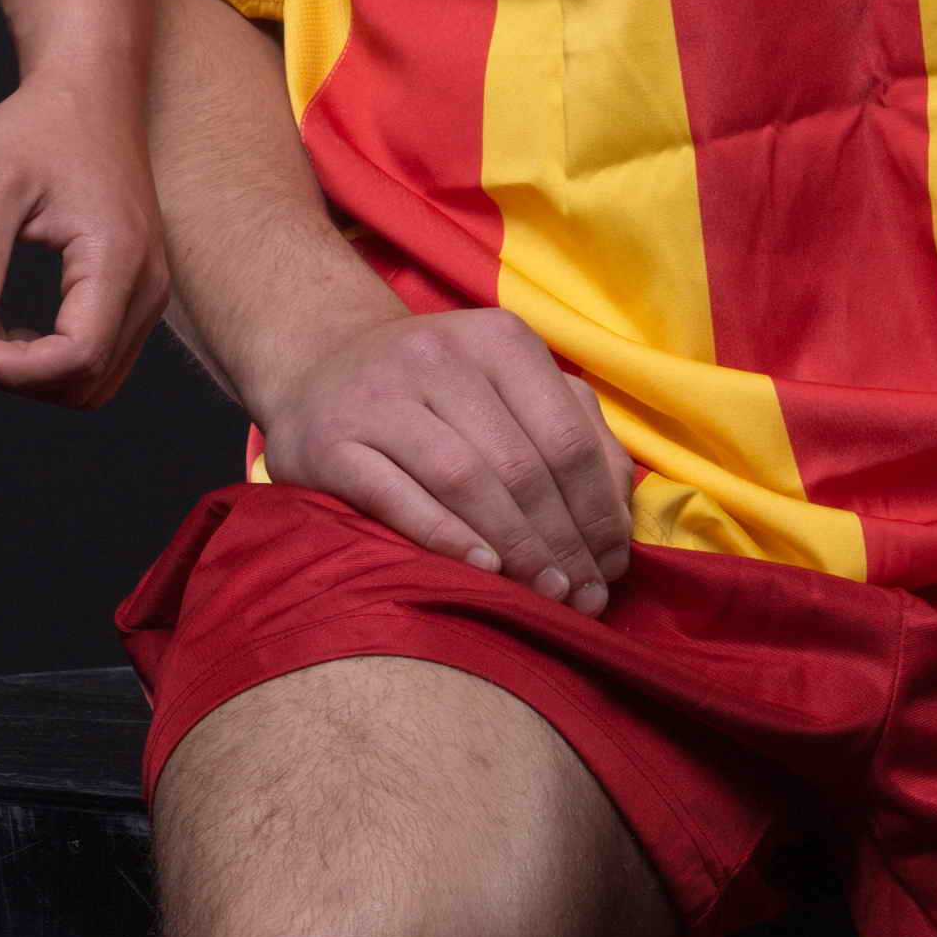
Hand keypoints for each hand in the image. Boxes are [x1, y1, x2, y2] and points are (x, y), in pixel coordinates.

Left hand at [0, 65, 168, 404]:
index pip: (75, 359)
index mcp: (117, 259)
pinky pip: (104, 354)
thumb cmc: (45, 126)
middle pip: (89, 382)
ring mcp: (150, 289)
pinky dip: (58, 359)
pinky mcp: (140, 288)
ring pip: (98, 379)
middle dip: (20, 376)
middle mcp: (147, 284)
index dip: (12, 369)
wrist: (91, 89)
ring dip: (38, 374)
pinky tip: (20, 327)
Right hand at [265, 304, 637, 612]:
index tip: (612, 567)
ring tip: (546, 593)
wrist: (318, 369)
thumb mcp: (507, 385)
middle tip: (582, 597)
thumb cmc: (435, 392)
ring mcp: (378, 395)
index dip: (597, 510)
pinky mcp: (328, 441)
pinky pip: (396, 496)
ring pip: (465, 477)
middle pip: (521, 463)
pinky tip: (483, 568)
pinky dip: (447, 536)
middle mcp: (437, 355)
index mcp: (496, 339)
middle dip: (562, 542)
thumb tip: (618, 517)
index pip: (567, 434)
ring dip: (516, 547)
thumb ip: (574, 430)